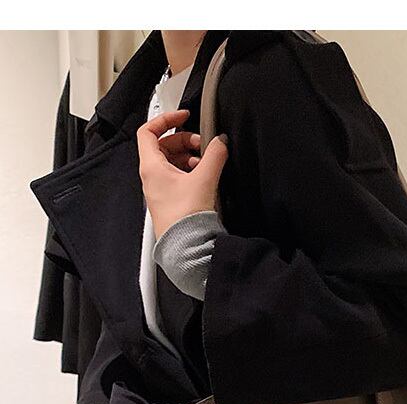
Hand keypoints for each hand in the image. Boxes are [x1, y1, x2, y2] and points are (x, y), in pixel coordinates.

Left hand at [137, 108, 228, 238]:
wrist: (186, 247)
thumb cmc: (186, 218)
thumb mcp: (204, 179)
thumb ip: (214, 155)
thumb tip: (220, 142)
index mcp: (151, 167)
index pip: (149, 131)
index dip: (166, 119)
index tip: (184, 117)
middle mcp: (151, 177)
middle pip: (163, 146)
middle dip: (184, 141)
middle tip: (203, 145)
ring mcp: (159, 189)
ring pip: (171, 162)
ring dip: (189, 157)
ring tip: (206, 163)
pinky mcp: (170, 201)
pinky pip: (177, 177)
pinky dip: (190, 171)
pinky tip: (204, 177)